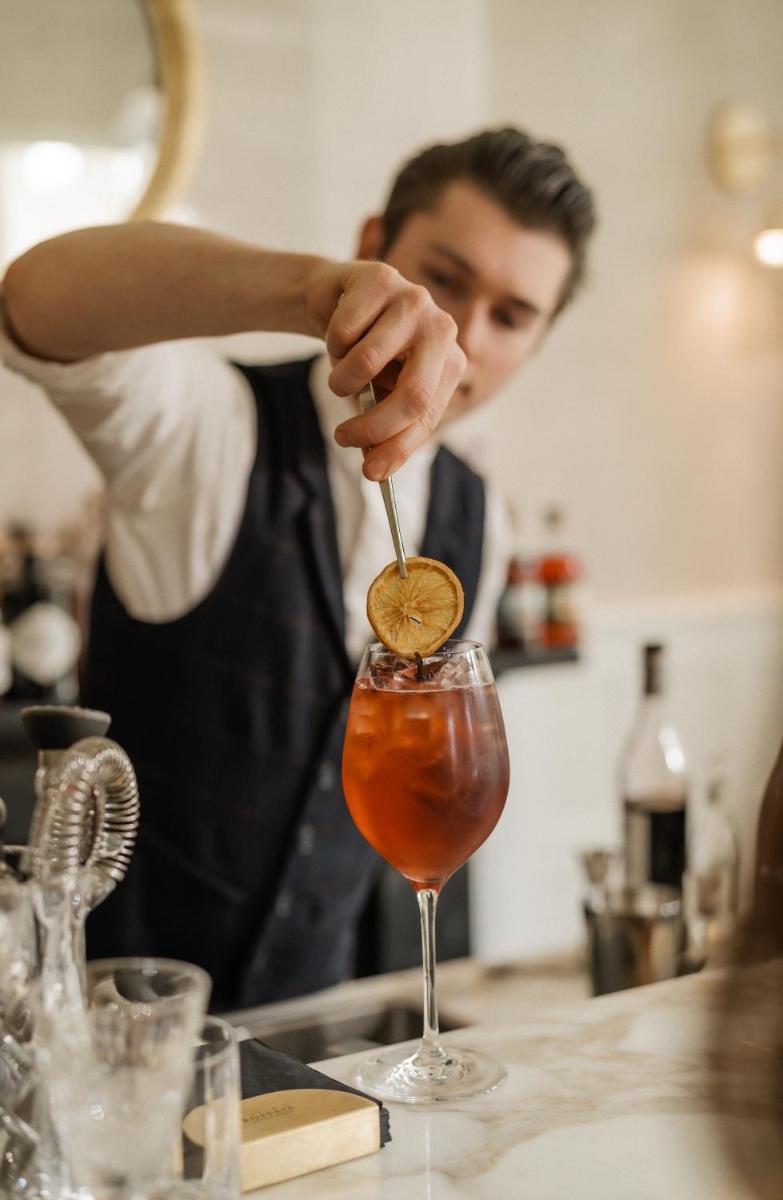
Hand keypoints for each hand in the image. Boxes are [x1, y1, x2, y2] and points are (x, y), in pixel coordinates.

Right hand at [304, 260, 465, 480]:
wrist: (338, 302)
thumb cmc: (367, 356)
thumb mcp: (378, 397)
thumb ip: (383, 430)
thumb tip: (376, 469)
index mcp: (450, 363)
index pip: (427, 415)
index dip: (398, 447)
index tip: (371, 474)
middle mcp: (442, 330)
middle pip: (413, 396)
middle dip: (372, 426)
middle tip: (342, 438)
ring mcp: (415, 301)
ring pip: (367, 362)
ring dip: (341, 380)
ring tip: (340, 374)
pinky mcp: (382, 278)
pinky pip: (343, 332)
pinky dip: (330, 344)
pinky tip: (338, 334)